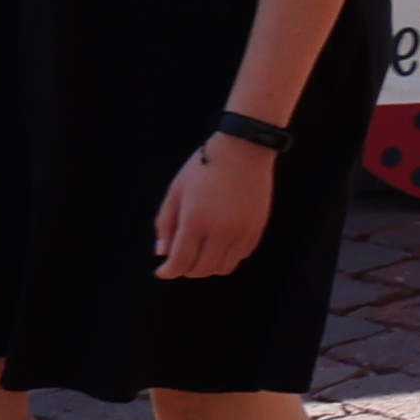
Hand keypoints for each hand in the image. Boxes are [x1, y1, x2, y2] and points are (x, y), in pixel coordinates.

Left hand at [146, 127, 279, 281]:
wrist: (244, 149)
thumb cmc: (203, 167)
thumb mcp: (175, 191)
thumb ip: (165, 223)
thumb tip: (162, 252)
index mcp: (196, 220)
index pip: (180, 261)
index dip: (168, 271)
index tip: (162, 271)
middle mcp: (221, 231)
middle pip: (202, 269)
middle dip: (186, 270)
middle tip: (180, 261)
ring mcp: (242, 230)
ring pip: (224, 267)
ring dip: (208, 267)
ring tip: (201, 255)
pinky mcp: (258, 227)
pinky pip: (242, 255)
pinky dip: (227, 257)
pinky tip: (220, 245)